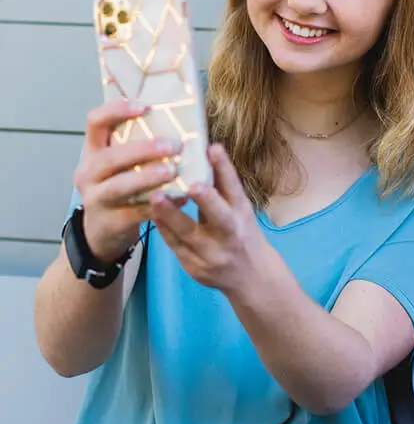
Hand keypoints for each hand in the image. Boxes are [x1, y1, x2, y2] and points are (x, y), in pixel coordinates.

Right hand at [74, 100, 181, 260]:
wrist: (103, 230)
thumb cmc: (120, 185)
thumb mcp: (120, 163)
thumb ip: (138, 144)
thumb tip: (182, 122)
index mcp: (93, 151)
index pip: (95, 122)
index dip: (116, 111)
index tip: (144, 107)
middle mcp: (89, 173)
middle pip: (108, 158)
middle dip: (141, 150)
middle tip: (171, 145)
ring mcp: (96, 199)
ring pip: (119, 186)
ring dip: (147, 177)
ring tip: (172, 171)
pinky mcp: (110, 222)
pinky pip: (135, 213)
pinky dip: (159, 205)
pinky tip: (181, 197)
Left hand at [149, 144, 264, 292]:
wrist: (250, 275)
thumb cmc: (242, 232)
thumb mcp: (238, 209)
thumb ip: (222, 186)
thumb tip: (206, 150)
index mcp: (243, 215)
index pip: (235, 188)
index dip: (225, 168)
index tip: (212, 148)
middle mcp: (231, 235)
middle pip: (221, 218)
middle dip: (207, 201)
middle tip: (191, 185)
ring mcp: (213, 254)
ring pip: (190, 235)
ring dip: (171, 216)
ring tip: (155, 197)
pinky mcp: (195, 268)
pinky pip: (175, 247)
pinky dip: (164, 230)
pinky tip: (152, 215)